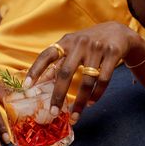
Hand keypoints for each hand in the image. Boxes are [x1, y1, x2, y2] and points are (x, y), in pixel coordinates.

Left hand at [25, 22, 140, 122]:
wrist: (117, 31)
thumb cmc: (89, 41)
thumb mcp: (72, 45)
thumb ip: (60, 59)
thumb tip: (43, 80)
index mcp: (66, 42)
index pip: (46, 56)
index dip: (35, 70)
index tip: (26, 86)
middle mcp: (79, 44)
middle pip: (65, 72)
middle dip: (58, 95)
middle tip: (53, 112)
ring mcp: (96, 48)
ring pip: (87, 80)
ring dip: (80, 101)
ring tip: (75, 114)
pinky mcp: (112, 54)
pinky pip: (103, 80)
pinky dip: (96, 95)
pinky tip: (91, 103)